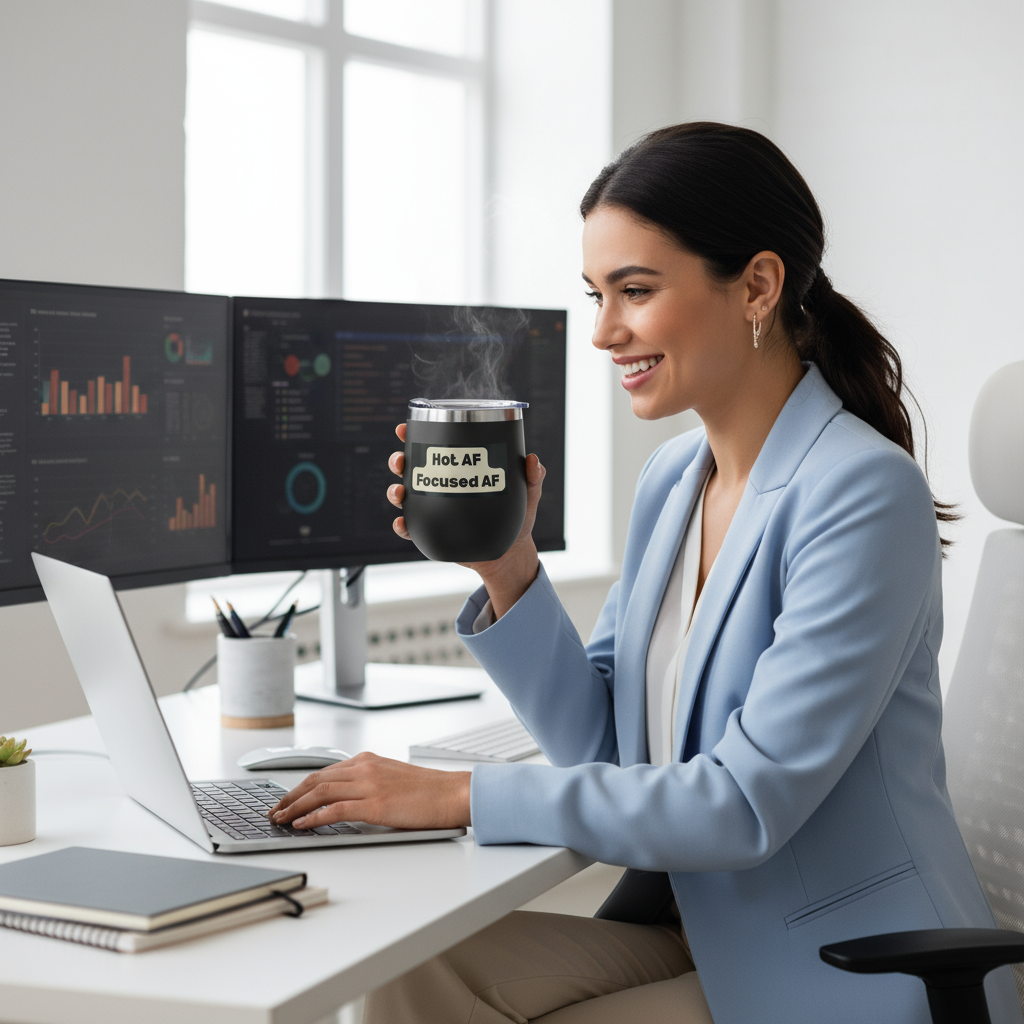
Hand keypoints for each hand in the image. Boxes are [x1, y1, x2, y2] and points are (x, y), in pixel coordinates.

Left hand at [267, 751, 471, 829]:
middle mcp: (365, 767)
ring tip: (280, 820)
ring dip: (295, 807)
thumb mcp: (392, 779)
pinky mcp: (376, 804)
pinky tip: (302, 826)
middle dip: (290, 797)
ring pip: (320, 792)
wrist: (452, 793)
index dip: (299, 787)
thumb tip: (344, 802)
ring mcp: (369, 784)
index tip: (286, 799)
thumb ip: (368, 784)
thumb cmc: (428, 792)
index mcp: (368, 760)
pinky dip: (314, 817)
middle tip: (274, 811)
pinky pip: (335, 809)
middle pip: (315, 779)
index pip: (324, 772)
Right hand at [387, 423, 545, 617]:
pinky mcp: (433, 534)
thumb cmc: (518, 518)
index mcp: (460, 470)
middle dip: (399, 460)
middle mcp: (443, 487)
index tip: (405, 428)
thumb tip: (533, 459)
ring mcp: (434, 511)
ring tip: (400, 492)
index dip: (414, 435)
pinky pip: (411, 528)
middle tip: (401, 461)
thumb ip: (533, 477)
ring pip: (406, 496)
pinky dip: (402, 525)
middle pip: (412, 469)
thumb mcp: (528, 494)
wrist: (512, 554)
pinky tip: (402, 522)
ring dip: (395, 491)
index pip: (434, 447)